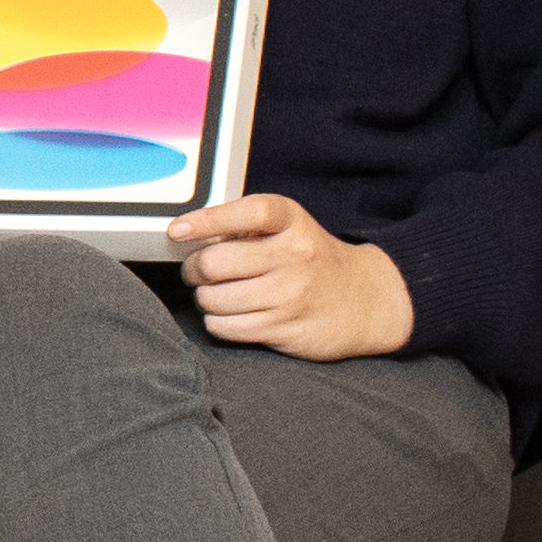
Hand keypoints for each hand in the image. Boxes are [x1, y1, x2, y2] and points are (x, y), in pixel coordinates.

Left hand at [165, 192, 413, 359]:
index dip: (205, 220)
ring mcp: (289, 295)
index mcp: (291, 222)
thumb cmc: (311, 260)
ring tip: (218, 293)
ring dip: (205, 297)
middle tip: (198, 270)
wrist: (364, 300)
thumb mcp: (289, 228)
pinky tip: (230, 313)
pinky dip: (217, 321)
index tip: (177, 230)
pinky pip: (224, 327)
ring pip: (213, 299)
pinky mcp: (284, 329)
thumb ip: (246, 226)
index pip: (247, 213)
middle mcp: (293, 256)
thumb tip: (189, 235)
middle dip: (194, 268)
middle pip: (214, 263)